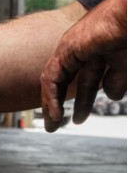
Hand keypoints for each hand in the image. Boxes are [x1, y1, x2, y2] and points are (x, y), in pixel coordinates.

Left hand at [40, 0, 126, 131]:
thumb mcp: (122, 62)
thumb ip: (115, 79)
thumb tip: (111, 96)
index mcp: (98, 49)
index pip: (82, 77)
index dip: (81, 98)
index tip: (78, 117)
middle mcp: (82, 48)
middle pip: (66, 80)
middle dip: (62, 103)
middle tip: (58, 123)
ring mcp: (72, 47)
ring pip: (55, 80)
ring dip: (52, 104)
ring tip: (53, 124)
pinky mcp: (66, 50)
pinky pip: (52, 78)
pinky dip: (51, 98)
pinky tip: (55, 114)